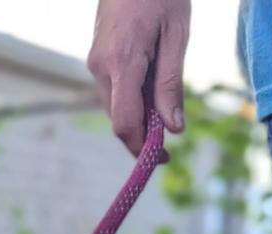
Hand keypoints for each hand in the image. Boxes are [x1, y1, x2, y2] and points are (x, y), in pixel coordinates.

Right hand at [88, 0, 190, 155]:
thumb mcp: (177, 35)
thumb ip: (171, 84)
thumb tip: (174, 128)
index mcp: (123, 63)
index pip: (125, 123)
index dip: (141, 148)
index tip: (160, 159)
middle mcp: (101, 69)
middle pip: (120, 119)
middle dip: (142, 133)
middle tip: (171, 133)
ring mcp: (94, 65)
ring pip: (116, 107)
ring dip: (138, 115)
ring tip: (164, 102)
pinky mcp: (96, 60)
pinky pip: (113, 92)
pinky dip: (131, 99)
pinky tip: (150, 86)